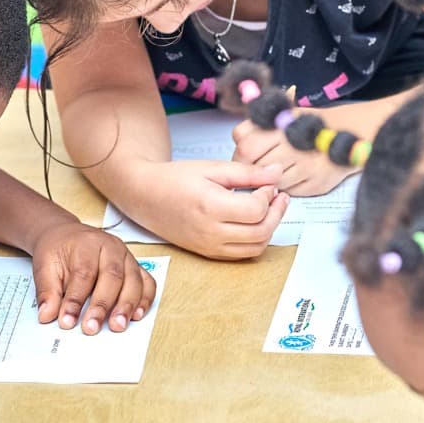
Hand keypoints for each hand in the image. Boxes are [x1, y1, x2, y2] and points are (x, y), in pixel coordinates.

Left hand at [30, 220, 157, 333]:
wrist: (67, 237)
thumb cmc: (58, 251)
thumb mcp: (44, 267)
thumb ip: (47, 292)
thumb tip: (47, 315)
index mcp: (86, 243)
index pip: (83, 273)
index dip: (75, 299)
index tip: (67, 320)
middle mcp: (111, 247)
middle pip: (112, 276)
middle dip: (102, 305)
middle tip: (92, 328)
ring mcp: (127, 257)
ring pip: (133, 280)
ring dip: (126, 306)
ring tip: (117, 326)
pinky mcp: (135, 268)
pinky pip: (147, 283)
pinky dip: (145, 300)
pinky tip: (135, 316)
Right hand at [125, 159, 288, 259]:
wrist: (145, 196)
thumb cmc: (173, 179)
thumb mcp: (211, 167)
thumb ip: (247, 172)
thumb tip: (276, 173)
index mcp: (210, 206)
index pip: (256, 209)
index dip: (269, 195)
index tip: (267, 184)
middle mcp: (210, 232)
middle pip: (261, 232)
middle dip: (276, 213)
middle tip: (278, 196)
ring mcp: (209, 246)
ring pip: (255, 248)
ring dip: (268, 229)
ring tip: (269, 210)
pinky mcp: (208, 253)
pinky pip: (241, 254)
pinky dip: (255, 241)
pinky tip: (253, 223)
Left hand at [232, 120, 357, 197]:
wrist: (347, 133)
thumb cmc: (306, 126)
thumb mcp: (280, 116)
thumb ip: (255, 127)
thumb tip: (236, 143)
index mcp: (281, 125)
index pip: (246, 146)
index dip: (240, 155)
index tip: (243, 157)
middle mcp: (294, 145)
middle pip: (256, 167)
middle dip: (251, 171)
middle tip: (255, 170)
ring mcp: (307, 166)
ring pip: (272, 183)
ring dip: (269, 181)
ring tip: (276, 171)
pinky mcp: (317, 183)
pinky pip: (290, 192)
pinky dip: (287, 187)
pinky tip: (292, 176)